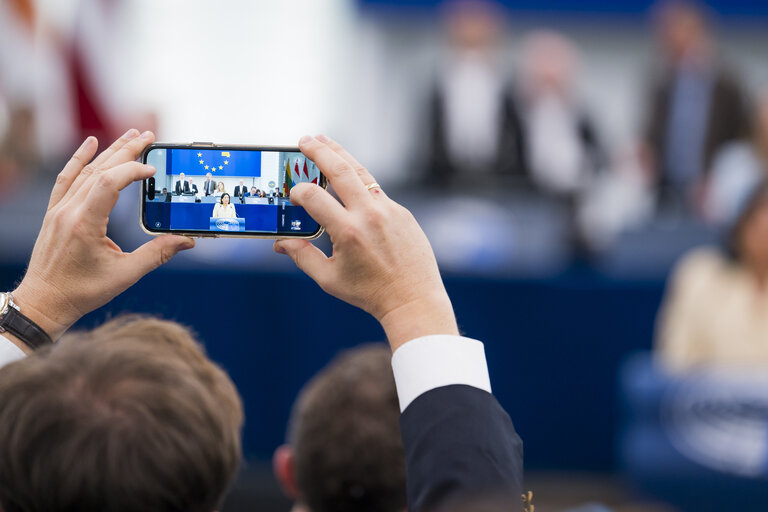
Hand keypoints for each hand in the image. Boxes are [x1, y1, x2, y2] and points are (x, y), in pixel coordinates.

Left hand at [11, 130, 194, 345]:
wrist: (44, 301)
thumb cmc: (82, 292)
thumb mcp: (125, 275)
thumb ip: (157, 254)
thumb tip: (186, 241)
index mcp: (84, 224)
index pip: (109, 183)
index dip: (132, 170)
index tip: (153, 169)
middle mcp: (68, 211)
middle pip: (100, 170)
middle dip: (126, 150)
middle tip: (149, 135)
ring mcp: (59, 209)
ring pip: (86, 171)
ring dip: (110, 151)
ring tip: (131, 135)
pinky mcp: (54, 212)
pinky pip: (67, 178)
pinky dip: (78, 158)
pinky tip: (91, 143)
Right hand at [274, 135, 457, 350]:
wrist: (413, 299)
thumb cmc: (369, 293)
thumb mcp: (329, 278)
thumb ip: (302, 256)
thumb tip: (280, 243)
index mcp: (348, 232)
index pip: (313, 197)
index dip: (298, 192)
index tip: (292, 194)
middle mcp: (369, 215)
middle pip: (340, 170)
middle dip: (319, 151)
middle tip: (304, 140)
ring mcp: (389, 211)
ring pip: (362, 173)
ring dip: (341, 155)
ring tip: (324, 142)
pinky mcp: (402, 213)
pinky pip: (377, 193)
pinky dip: (360, 184)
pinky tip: (349, 182)